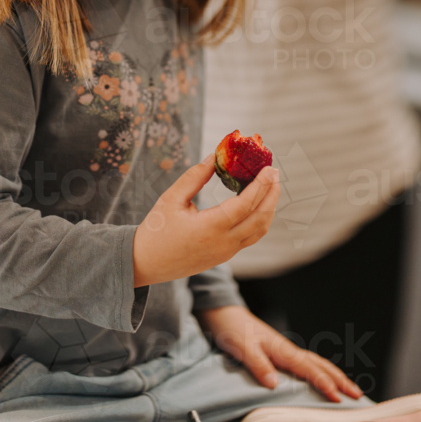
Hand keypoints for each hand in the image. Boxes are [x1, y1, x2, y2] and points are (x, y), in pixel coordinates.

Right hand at [133, 155, 278, 287]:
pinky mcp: (224, 256)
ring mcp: (226, 252)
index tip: (269, 167)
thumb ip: (194, 177)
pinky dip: (259, 218)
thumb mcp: (171, 198)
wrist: (146, 264)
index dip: (260, 184)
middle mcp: (223, 243)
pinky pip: (250, 237)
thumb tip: (214, 157)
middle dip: (271, 193)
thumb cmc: (156, 230)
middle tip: (275, 172)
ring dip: (269, 207)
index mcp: (210, 228)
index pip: (245, 204)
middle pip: (259, 218)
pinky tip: (257, 203)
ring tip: (271, 186)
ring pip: (259, 230)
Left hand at [196, 305, 363, 402]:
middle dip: (340, 379)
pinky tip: (321, 378)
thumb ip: (258, 364)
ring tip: (349, 388)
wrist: (223, 313)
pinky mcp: (280, 353)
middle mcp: (287, 350)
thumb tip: (275, 385)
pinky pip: (306, 364)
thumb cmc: (232, 329)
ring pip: (316, 363)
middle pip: (320, 364)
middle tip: (358, 394)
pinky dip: (320, 372)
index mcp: (282, 349)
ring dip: (333, 375)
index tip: (338, 398)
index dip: (324, 383)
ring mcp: (285, 351)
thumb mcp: (241, 347)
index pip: (309, 369)